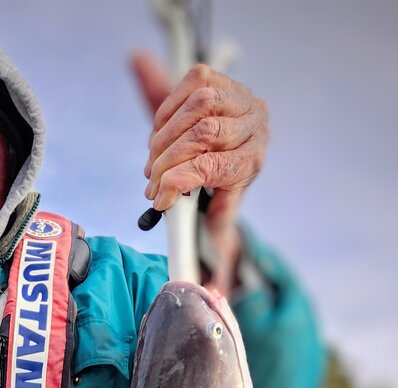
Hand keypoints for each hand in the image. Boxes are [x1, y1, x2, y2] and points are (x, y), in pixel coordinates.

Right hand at [131, 52, 267, 286]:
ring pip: (197, 108)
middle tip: (151, 183)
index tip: (157, 199)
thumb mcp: (218, 216)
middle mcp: (253, 126)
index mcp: (251, 161)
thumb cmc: (222, 185)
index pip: (213, 167)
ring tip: (154, 160)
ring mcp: (239, 97)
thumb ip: (213, 249)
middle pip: (204, 136)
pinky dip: (166, 112)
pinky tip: (159, 133)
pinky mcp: (219, 78)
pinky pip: (189, 86)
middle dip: (167, 161)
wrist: (238, 138)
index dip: (178, 182)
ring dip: (164, 137)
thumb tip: (212, 291)